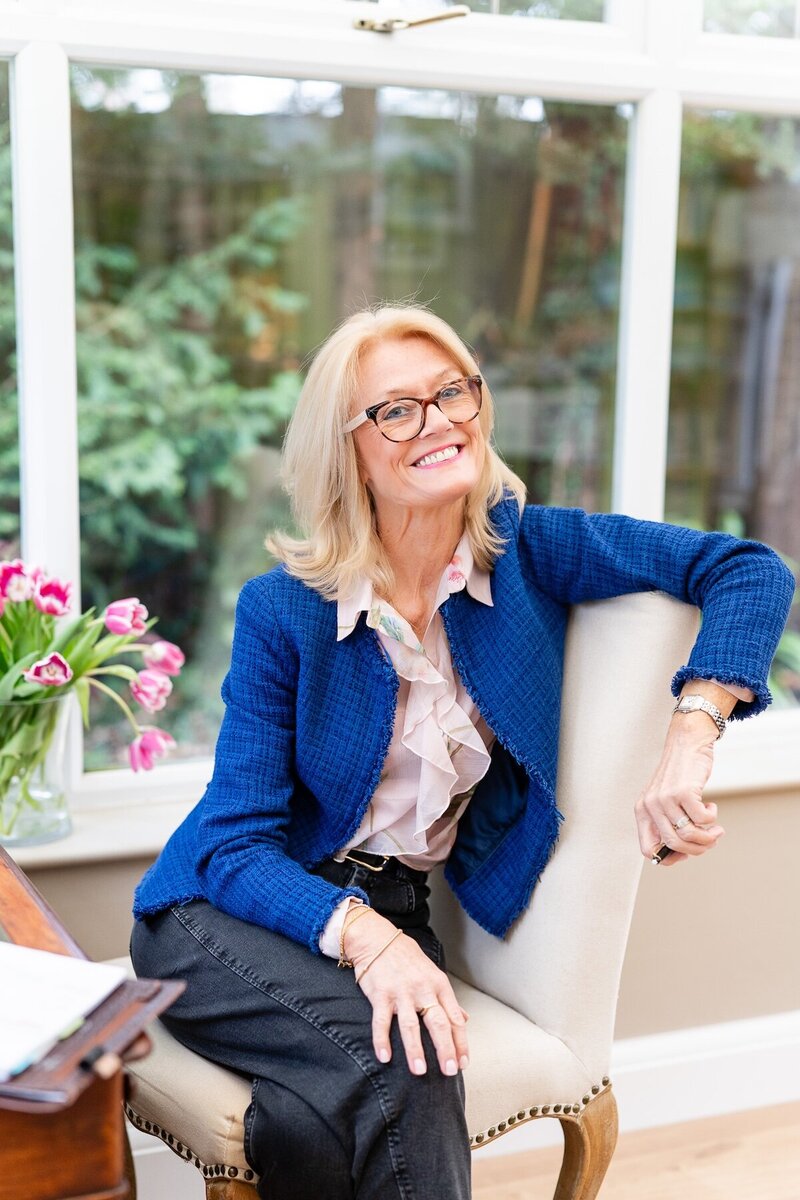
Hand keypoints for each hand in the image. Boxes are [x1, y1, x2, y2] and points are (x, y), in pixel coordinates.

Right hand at [343, 909, 468, 1076]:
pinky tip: (385, 1056)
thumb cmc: (406, 958)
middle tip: (449, 1071)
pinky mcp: (380, 994)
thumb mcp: (432, 974)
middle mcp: (422, 989)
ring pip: (410, 1025)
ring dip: (415, 1049)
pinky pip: (381, 1021)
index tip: (463, 1063)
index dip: (460, 1042)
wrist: (377, 938)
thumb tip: (464, 1019)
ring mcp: (401, 992)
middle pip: (437, 1022)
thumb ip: (447, 999)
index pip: (454, 1018)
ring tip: (419, 1071)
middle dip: (445, 1049)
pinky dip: (382, 1040)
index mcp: (438, 985)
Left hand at [634, 712, 724, 865]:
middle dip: (697, 849)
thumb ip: (667, 823)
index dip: (669, 857)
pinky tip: (711, 807)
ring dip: (709, 836)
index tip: (686, 853)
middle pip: (674, 844)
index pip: (648, 849)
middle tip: (710, 841)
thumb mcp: (665, 800)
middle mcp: (650, 806)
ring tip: (716, 828)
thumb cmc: (680, 776)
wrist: (687, 744)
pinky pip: (702, 820)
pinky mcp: (683, 791)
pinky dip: (712, 818)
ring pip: (689, 835)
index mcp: (642, 812)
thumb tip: (681, 854)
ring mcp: (665, 798)